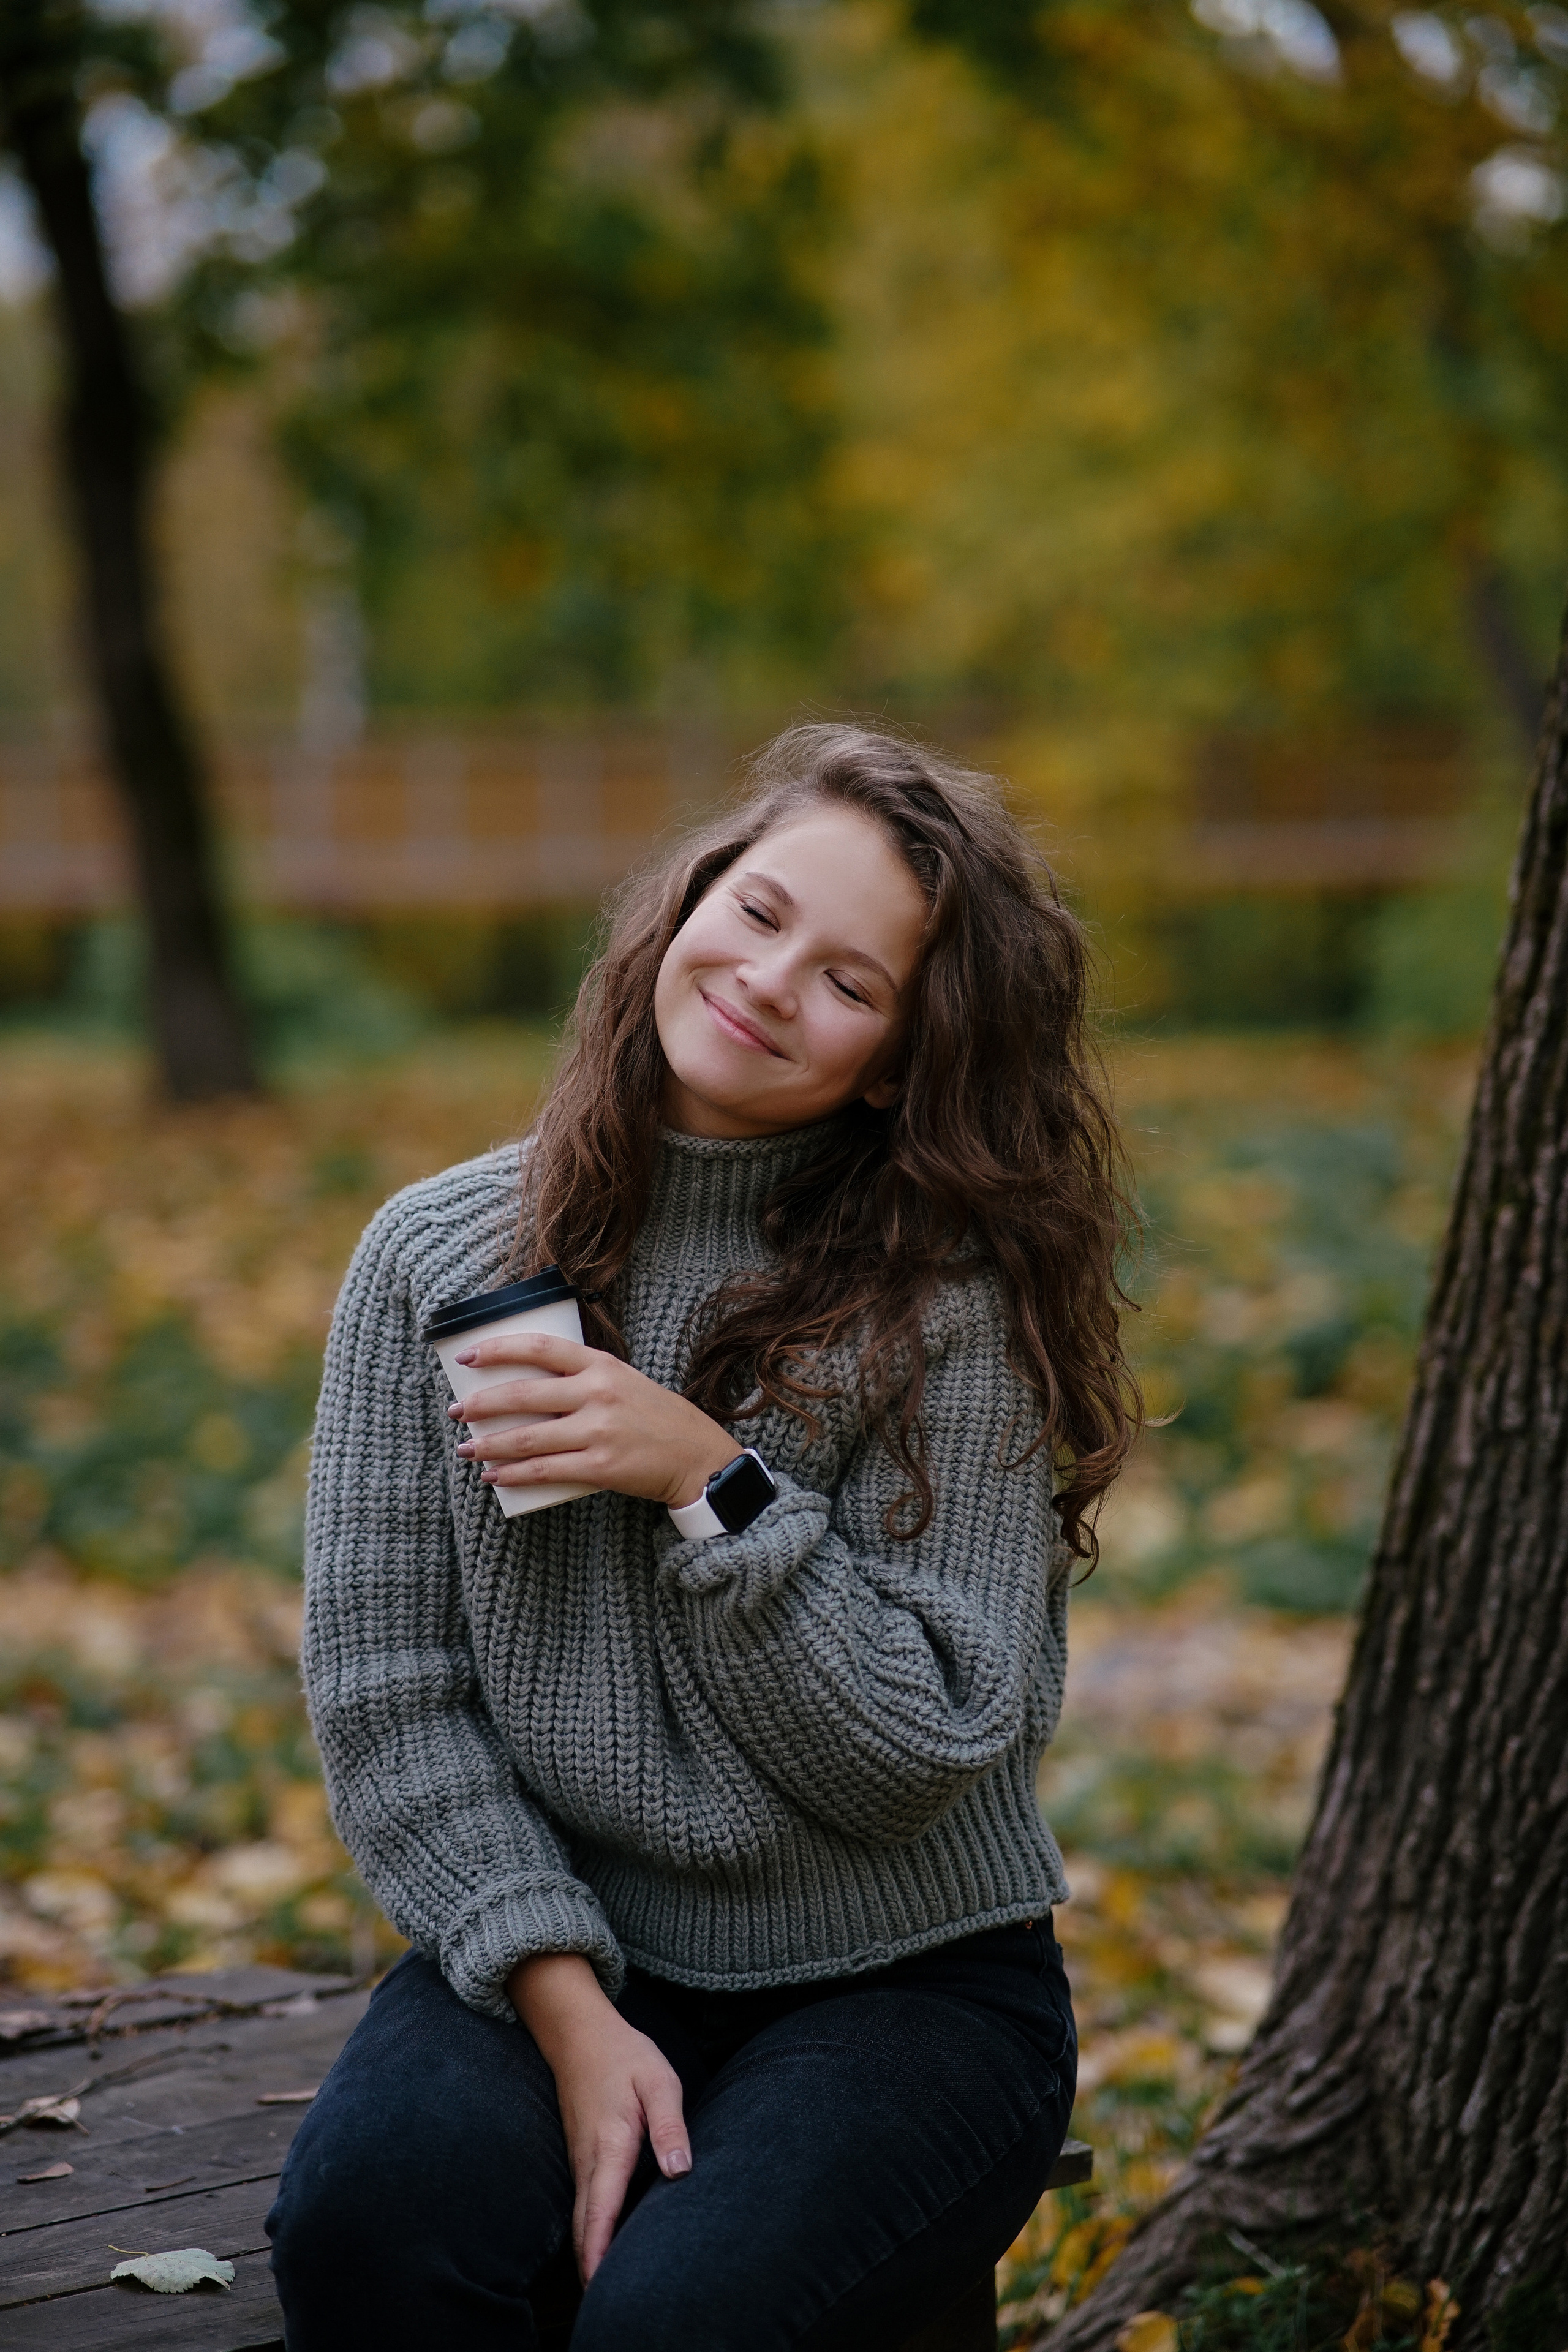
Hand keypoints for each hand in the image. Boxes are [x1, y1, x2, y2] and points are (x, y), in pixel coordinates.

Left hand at [448, 1332, 740, 1508]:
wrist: (696, 1455)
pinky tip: (493, 1476)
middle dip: (480, 1404)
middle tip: (456, 1411)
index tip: (467, 1356)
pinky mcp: (600, 1467)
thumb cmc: (653, 1416)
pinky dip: (512, 1475)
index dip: (498, 1348)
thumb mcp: (622, 1380)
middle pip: (523, 1394)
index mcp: (601, 1365)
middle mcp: (598, 1393)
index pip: (541, 1347)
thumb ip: (581, 1377)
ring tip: (466, 1447)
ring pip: (527, 1438)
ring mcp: (599, 1431)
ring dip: (488, 1444)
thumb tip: (524, 1383)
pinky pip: (544, 1471)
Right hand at [509, 1953, 690, 2280]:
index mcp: (610, 2145)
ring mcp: (579, 2161)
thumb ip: (669, 2125)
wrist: (580, 2034)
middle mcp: (588, 2161)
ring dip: (590, 2254)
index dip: (599, 2251)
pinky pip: (583, 2205)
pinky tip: (604, 2253)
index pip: (601, 2209)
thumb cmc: (624, 2056)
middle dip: (592, 2268)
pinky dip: (589, 2233)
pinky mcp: (581, 2159)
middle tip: (606, 2309)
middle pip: (584, 2226)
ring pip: (581, 2218)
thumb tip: (680, 2170)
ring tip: (607, 2293)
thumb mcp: (658, 2080)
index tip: (599, 2288)